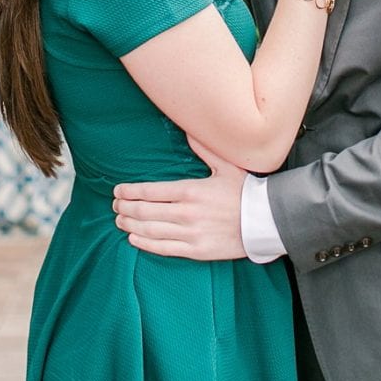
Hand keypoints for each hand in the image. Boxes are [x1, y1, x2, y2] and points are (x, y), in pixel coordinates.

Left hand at [112, 138, 247, 259]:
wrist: (265, 222)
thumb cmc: (246, 192)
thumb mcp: (227, 166)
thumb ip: (204, 149)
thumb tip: (188, 130)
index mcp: (191, 190)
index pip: (150, 191)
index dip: (129, 192)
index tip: (118, 191)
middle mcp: (186, 213)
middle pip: (144, 211)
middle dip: (124, 208)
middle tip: (115, 206)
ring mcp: (190, 233)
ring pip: (149, 230)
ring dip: (129, 225)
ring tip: (120, 221)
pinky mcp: (196, 250)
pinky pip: (163, 248)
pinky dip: (144, 244)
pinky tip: (134, 239)